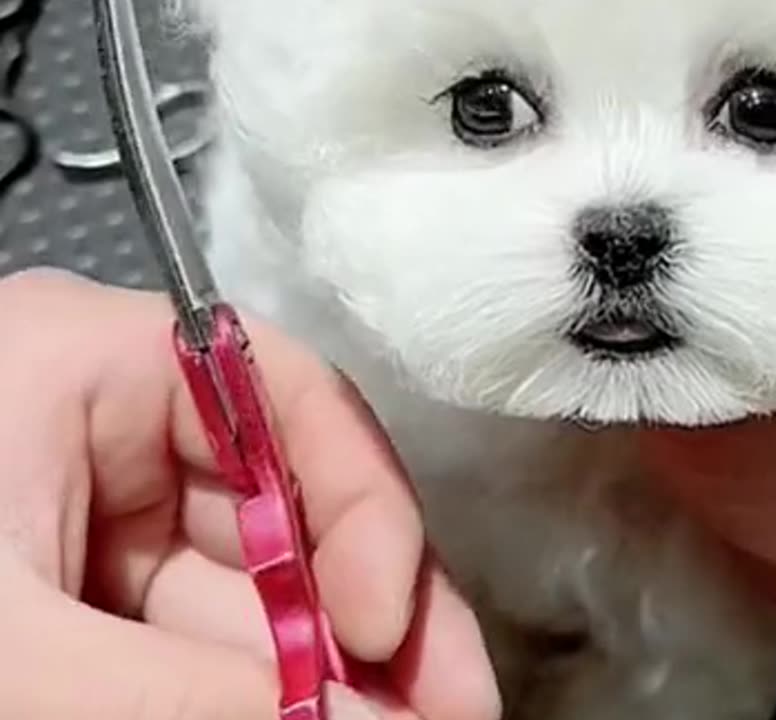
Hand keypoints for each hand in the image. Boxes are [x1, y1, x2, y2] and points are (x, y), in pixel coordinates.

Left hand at [0, 269, 499, 719]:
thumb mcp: (27, 649)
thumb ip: (195, 690)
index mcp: (86, 363)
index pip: (285, 396)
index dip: (368, 508)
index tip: (388, 628)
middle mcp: (107, 428)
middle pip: (292, 511)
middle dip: (374, 621)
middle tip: (449, 705)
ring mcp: (98, 518)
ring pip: (260, 591)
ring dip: (335, 670)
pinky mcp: (86, 597)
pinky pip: (204, 638)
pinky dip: (270, 690)